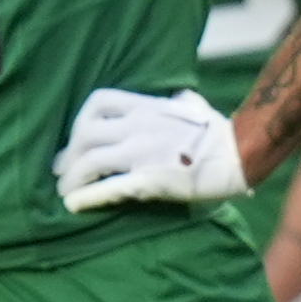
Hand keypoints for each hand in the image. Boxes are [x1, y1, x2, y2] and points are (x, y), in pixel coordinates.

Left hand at [53, 86, 243, 210]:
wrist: (241, 154)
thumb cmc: (221, 133)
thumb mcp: (197, 107)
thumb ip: (183, 101)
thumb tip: (181, 96)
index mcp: (147, 107)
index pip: (98, 102)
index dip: (78, 121)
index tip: (74, 140)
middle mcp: (138, 126)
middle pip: (84, 134)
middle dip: (67, 155)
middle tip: (60, 172)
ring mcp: (142, 153)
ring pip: (90, 162)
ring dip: (72, 179)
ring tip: (65, 193)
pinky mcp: (149, 180)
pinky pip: (109, 188)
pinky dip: (86, 198)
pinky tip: (73, 205)